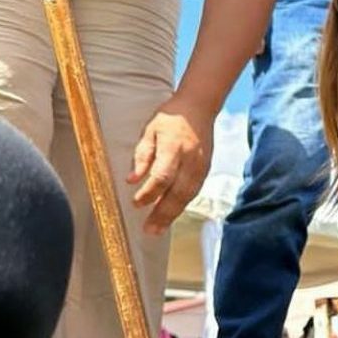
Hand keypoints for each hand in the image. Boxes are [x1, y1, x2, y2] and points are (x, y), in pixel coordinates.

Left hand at [128, 94, 214, 234]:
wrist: (199, 108)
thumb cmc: (170, 118)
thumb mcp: (149, 130)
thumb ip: (141, 155)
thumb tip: (131, 180)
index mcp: (174, 148)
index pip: (162, 177)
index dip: (149, 193)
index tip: (136, 203)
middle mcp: (190, 160)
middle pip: (177, 192)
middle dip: (163, 213)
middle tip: (150, 230)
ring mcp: (201, 166)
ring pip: (187, 196)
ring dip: (173, 214)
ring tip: (159, 229)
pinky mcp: (205, 170)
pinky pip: (193, 192)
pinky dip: (181, 205)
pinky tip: (171, 214)